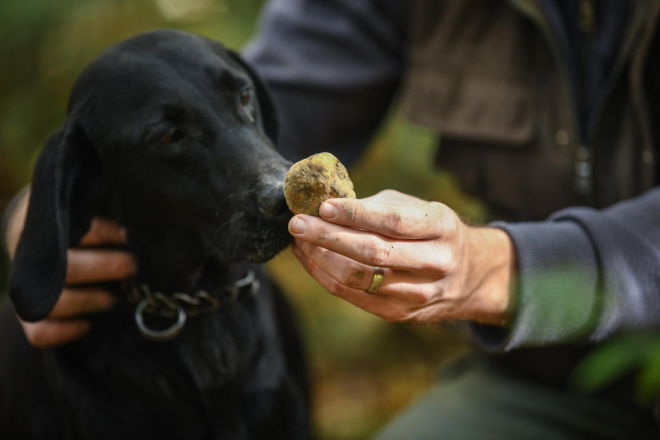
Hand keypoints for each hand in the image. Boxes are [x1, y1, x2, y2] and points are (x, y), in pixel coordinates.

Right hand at [6, 191, 135, 347]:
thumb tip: (141, 215)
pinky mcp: (28, 314)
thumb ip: (103, 206)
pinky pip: (38, 333)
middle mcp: (31, 254)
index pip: (70, 226)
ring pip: (53, 303)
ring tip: (114, 299)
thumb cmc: (74, 215)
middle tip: (133, 266)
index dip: (102, 232)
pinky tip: (87, 327)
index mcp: (45, 222)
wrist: (37, 235)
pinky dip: (63, 333)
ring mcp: (28, 286)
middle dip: (104, 267)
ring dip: (88, 301)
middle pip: (67, 268)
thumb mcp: (83, 202)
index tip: (127, 234)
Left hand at [289, 190, 515, 324]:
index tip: (323, 205)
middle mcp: (435, 263)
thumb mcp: (420, 209)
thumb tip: (328, 208)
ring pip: (358, 279)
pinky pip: (353, 296)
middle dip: (328, 237)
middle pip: (373, 253)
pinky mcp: (401, 313)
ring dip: (320, 259)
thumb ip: (379, 207)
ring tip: (299, 241)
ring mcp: (418, 293)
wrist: (471, 276)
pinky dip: (325, 276)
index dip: (356, 214)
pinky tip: (310, 259)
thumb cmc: (434, 232)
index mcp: (442, 227)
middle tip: (297, 224)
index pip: (395, 222)